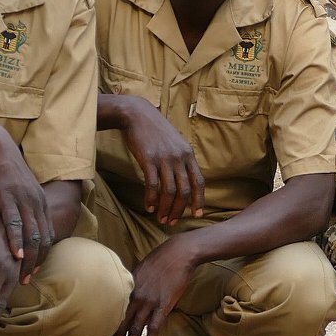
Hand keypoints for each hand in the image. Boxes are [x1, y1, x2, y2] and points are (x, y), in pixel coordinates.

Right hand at [0, 129, 52, 282]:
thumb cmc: (0, 168)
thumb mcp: (14, 190)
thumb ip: (16, 206)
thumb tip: (10, 223)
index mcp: (39, 200)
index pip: (47, 233)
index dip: (43, 254)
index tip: (35, 270)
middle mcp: (36, 201)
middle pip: (43, 238)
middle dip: (37, 261)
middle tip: (28, 279)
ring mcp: (24, 199)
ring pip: (32, 234)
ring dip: (28, 258)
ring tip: (22, 275)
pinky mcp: (9, 196)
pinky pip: (15, 223)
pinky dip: (17, 241)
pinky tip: (14, 256)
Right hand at [105, 94, 202, 224]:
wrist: (136, 114)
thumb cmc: (155, 130)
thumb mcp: (175, 142)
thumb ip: (182, 158)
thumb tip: (185, 178)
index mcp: (188, 154)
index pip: (198, 182)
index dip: (199, 200)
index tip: (197, 214)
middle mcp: (179, 157)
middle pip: (184, 191)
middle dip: (179, 210)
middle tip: (172, 222)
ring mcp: (164, 159)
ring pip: (169, 191)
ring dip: (165, 208)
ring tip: (161, 218)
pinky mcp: (148, 160)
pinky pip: (152, 185)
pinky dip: (151, 199)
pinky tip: (149, 207)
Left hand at [111, 236, 197, 335]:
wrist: (179, 254)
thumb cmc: (160, 259)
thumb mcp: (139, 270)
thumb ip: (132, 285)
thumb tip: (127, 295)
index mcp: (127, 288)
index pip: (114, 313)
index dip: (108, 329)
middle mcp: (135, 297)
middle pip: (121, 325)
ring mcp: (149, 302)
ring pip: (136, 329)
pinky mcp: (164, 305)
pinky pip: (154, 327)